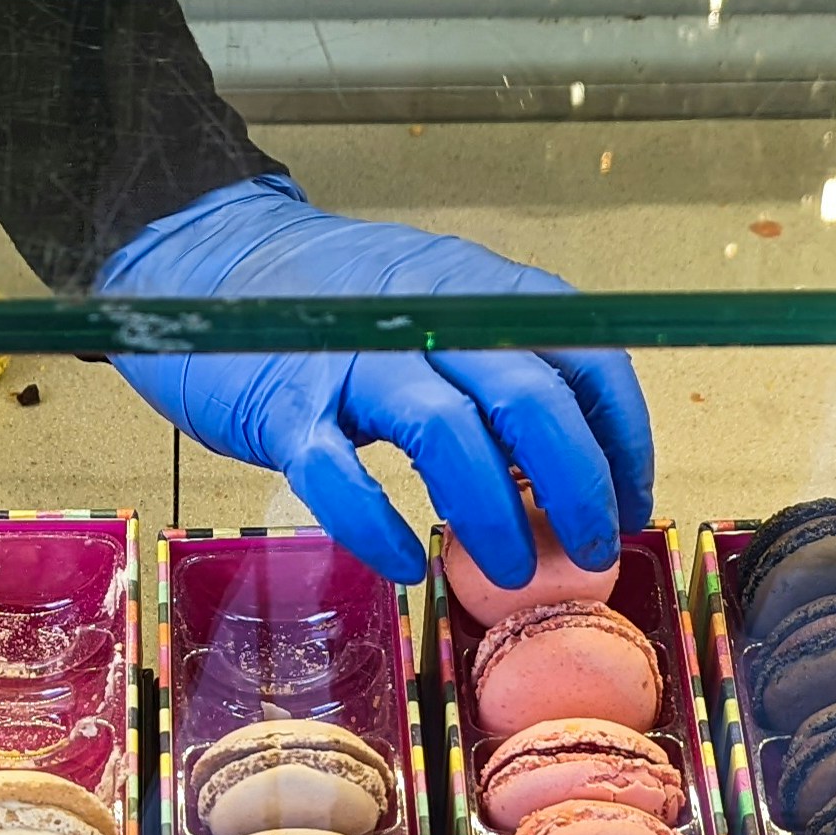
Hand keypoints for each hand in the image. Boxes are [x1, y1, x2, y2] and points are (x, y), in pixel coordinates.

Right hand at [94, 177, 653, 586]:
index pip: (584, 359)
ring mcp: (353, 359)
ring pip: (445, 434)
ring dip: (492, 512)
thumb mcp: (436, 312)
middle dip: (575, 486)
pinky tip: (405, 562)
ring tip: (512, 570)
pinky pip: (338, 475)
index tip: (627, 506)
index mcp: (479, 292)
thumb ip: (497, 368)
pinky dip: (377, 526)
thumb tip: (568, 467)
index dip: (621, 440)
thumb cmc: (333, 308)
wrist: (207, 264)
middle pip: (528, 398)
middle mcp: (427, 316)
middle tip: (588, 553)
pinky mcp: (284, 406)